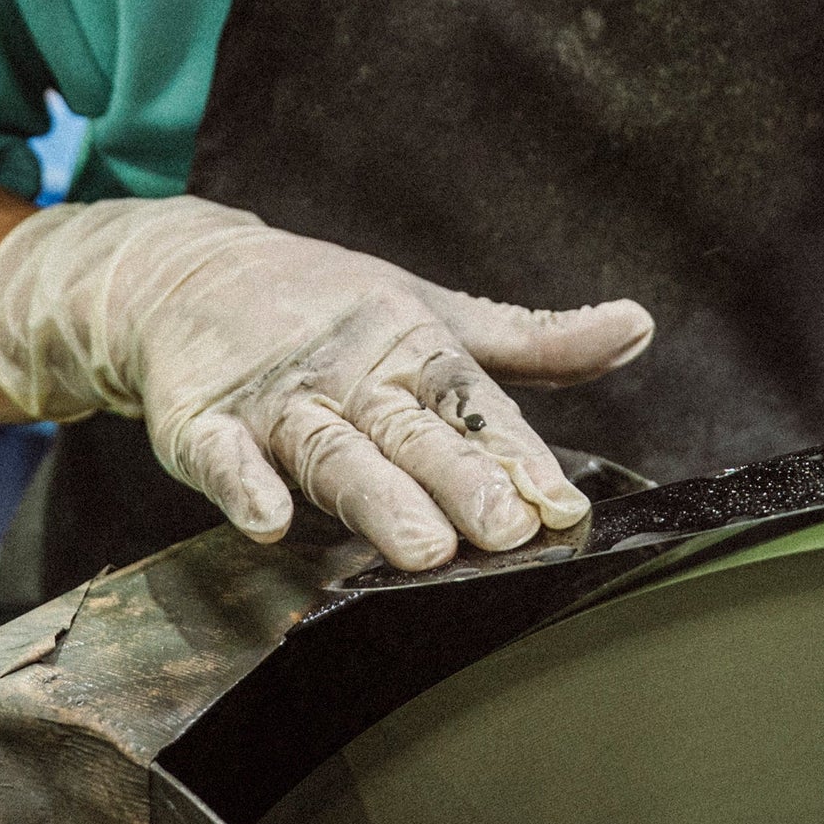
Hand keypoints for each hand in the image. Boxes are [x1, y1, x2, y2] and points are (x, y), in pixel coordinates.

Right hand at [0, 196, 654, 568]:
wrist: (183, 278)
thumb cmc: (327, 311)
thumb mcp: (435, 315)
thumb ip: (534, 342)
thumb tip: (639, 326)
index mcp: (411, 348)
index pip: (472, 403)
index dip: (518, 456)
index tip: (563, 506)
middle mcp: (349, 376)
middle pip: (410, 432)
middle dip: (460, 479)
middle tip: (508, 527)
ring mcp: (275, 402)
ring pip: (332, 453)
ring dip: (375, 497)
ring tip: (421, 545)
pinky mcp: (204, 425)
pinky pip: (222, 458)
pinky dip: (242, 486)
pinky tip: (266, 520)